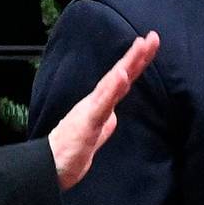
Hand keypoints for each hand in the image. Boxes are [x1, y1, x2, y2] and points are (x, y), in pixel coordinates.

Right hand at [49, 31, 159, 188]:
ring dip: (126, 65)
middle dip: (137, 56)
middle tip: (153, 37)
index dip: (137, 62)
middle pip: (120, 75)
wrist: (50, 167)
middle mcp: (96, 102)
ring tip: (140, 47)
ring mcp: (91, 110)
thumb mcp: (95, 136)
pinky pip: (102, 104)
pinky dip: (112, 88)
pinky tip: (121, 75)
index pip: (122, 80)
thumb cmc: (71, 151)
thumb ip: (105, 124)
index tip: (150, 43)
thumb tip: (114, 117)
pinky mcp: (87, 122)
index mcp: (101, 105)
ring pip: (112, 84)